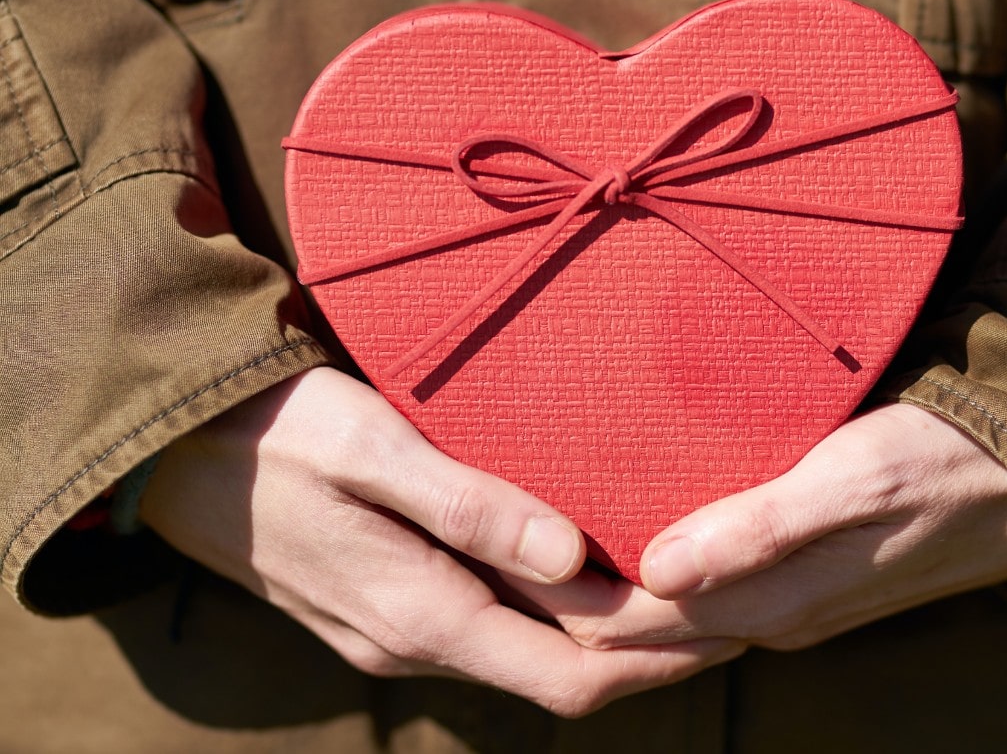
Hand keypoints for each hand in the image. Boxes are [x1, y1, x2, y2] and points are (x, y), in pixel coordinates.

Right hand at [139, 367, 743, 715]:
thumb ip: (471, 506)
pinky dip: (555, 614)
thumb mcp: (373, 450)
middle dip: (651, 651)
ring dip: (607, 634)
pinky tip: (586, 570)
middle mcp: (415, 643)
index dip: (659, 660)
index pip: (570, 675)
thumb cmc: (274, 433)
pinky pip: (493, 629)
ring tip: (679, 585)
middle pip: (560, 673)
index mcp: (422, 614)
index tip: (731, 622)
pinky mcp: (386, 605)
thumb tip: (573, 557)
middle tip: (732, 605)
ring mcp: (396, 631)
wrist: (172, 449)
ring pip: (528, 654)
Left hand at [509, 403, 1006, 650]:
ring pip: (669, 616)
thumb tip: (656, 573)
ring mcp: (789, 601)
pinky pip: (707, 588)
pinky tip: (630, 537)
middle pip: (638, 630)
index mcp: (772, 601)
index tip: (490, 557)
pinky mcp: (804, 574)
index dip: (556, 598)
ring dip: (605, 592)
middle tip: (490, 550)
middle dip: (564, 602)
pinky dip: (654, 574)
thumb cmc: (952, 462)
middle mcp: (771, 615)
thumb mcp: (858, 481)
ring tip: (538, 547)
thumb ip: (760, 528)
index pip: (629, 623)